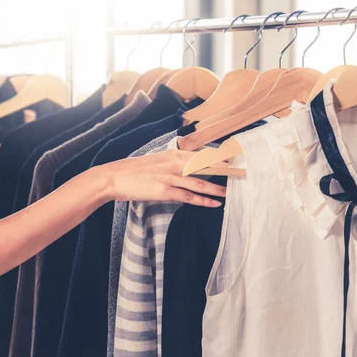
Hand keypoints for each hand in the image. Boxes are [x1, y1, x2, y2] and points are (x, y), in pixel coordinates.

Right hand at [98, 149, 226, 206]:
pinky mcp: (164, 190)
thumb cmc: (133, 171)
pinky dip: (204, 200)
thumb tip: (186, 166)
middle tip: (243, 173)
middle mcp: (174, 162)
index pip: (202, 154)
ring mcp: (170, 176)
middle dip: (226, 170)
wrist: (113, 178)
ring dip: (219, 187)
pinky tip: (215, 203)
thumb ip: (172, 162)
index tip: (236, 160)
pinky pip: (189, 196)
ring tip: (233, 191)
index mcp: (172, 153)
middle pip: (206, 165)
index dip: (221, 158)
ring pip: (201, 181)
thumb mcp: (156, 161)